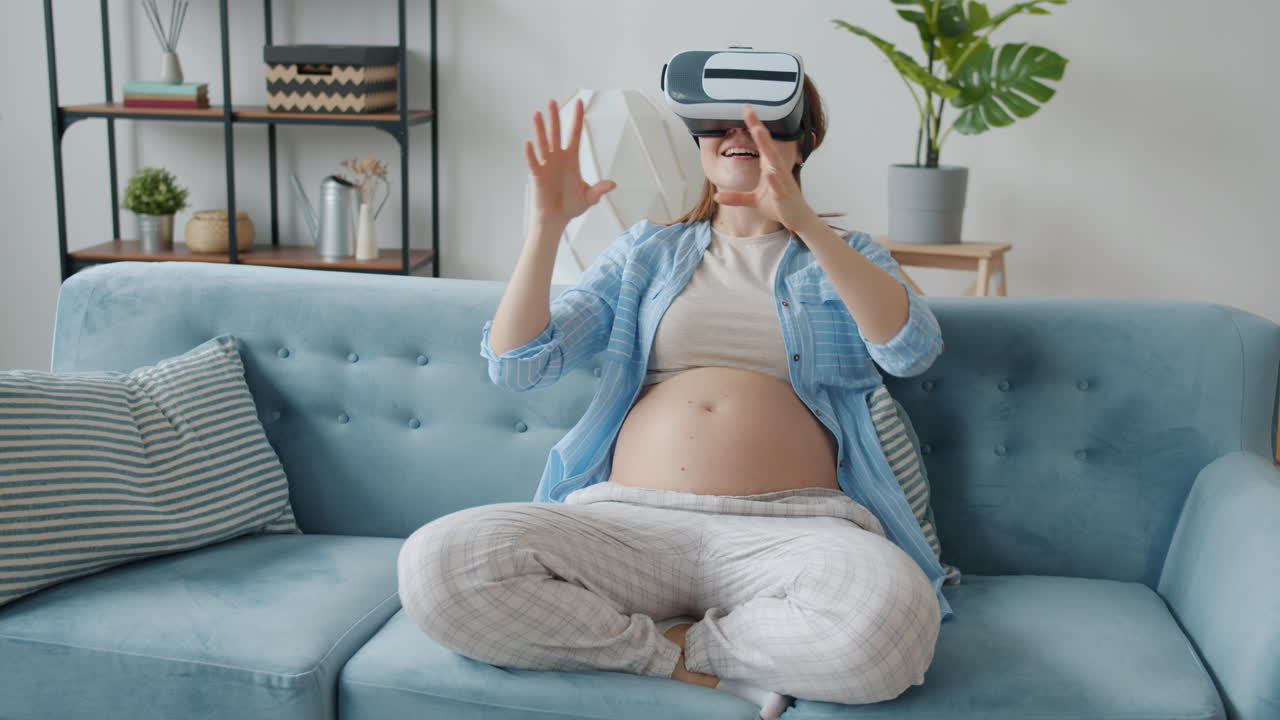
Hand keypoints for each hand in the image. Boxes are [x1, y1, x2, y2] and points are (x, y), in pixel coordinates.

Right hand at [525, 98, 616, 227]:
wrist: (557, 219)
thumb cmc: (571, 206)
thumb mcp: (589, 197)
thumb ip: (599, 189)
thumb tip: (613, 184)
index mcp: (571, 159)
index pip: (574, 134)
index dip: (577, 119)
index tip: (579, 103)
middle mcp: (558, 158)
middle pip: (556, 133)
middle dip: (554, 117)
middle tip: (552, 101)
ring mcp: (547, 166)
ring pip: (543, 143)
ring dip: (540, 129)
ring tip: (537, 114)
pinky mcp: (538, 176)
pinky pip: (534, 163)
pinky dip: (531, 154)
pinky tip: (528, 143)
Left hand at [714, 105, 818, 233]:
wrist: (798, 219)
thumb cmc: (779, 205)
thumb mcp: (754, 201)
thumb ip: (736, 197)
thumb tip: (717, 197)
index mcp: (770, 166)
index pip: (761, 142)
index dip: (754, 126)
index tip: (746, 110)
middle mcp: (777, 170)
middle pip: (767, 146)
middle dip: (759, 129)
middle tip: (750, 112)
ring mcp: (782, 181)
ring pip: (774, 161)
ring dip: (767, 146)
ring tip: (758, 131)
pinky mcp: (785, 196)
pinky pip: (779, 186)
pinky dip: (775, 179)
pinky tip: (770, 172)